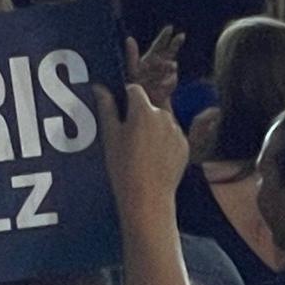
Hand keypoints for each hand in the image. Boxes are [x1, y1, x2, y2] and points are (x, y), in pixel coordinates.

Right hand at [96, 71, 187, 220]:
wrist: (148, 197)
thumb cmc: (124, 167)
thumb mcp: (109, 136)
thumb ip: (106, 107)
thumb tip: (100, 87)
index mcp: (143, 111)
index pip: (134, 90)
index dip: (124, 97)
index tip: (118, 112)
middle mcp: (164, 116)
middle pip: (149, 106)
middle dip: (138, 114)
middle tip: (126, 136)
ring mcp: (177, 131)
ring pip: (161, 121)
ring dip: (152, 127)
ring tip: (139, 150)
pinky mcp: (184, 146)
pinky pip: (171, 136)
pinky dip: (163, 141)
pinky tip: (152, 159)